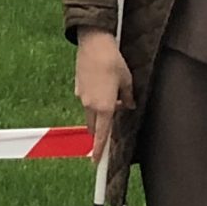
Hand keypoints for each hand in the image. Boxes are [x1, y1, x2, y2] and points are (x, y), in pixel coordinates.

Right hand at [74, 30, 132, 161]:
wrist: (94, 43)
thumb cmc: (113, 62)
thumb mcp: (127, 80)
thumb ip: (128, 97)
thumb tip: (129, 105)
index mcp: (105, 107)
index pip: (102, 134)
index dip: (99, 149)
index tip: (97, 162)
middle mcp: (90, 105)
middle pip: (94, 126)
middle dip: (100, 130)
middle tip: (110, 126)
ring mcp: (82, 96)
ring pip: (90, 112)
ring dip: (98, 113)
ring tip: (111, 97)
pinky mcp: (77, 86)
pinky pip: (86, 99)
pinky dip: (93, 99)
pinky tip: (101, 85)